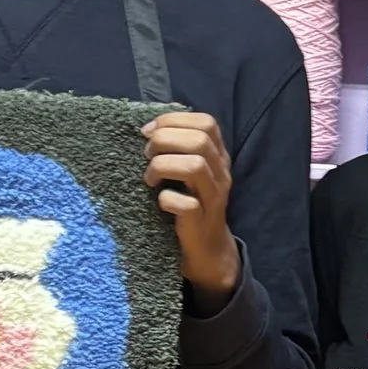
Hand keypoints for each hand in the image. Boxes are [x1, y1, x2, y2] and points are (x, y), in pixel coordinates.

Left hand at [145, 110, 238, 304]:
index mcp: (218, 156)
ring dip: (163, 165)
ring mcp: (213, 197)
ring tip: (149, 177)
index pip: (206, 123)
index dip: (175, 120)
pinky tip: (159, 201)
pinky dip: (167, 199)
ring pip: (195, 165)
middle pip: (200, 140)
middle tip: (147, 155)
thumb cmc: (191, 203)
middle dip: (165, 140)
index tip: (148, 131)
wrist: (207, 248)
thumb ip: (179, 149)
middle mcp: (221, 173)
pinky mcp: (201, 220)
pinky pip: (186, 204)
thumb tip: (148, 130)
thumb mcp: (190, 171)